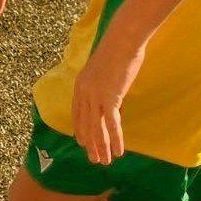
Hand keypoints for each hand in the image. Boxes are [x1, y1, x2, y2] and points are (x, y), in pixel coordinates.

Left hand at [71, 32, 144, 165]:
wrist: (123, 39)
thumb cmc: (117, 49)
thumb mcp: (104, 68)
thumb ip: (103, 83)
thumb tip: (110, 93)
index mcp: (80, 84)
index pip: (77, 113)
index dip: (80, 129)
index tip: (83, 142)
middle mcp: (84, 92)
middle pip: (85, 124)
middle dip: (89, 144)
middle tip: (93, 158)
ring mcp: (96, 96)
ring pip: (97, 128)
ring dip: (101, 147)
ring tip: (104, 161)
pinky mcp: (110, 98)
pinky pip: (112, 124)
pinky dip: (115, 139)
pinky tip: (118, 151)